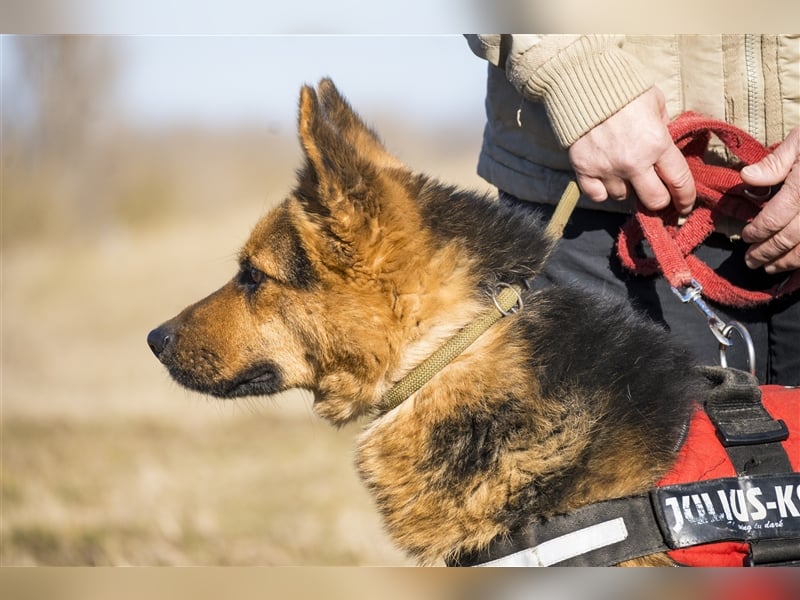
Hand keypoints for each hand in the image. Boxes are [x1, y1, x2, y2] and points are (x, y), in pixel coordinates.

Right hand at [568, 87, 695, 214]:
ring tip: (625, 172)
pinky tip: (606, 179)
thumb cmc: (623, 88)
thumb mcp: (655, 102)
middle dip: (659, 199)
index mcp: (657, 143)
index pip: (679, 182)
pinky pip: (597, 196)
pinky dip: (603, 191)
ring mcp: (607, 168)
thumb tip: (665, 149)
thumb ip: (663, 128)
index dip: (685, 198)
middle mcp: (633, 162)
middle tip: (657, 193)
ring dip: (628, 189)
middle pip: (653, 200)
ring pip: (623, 197)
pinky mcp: (584, 169)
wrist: (581, 82)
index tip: (685, 207)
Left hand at [741, 126, 799, 272]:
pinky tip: (798, 263)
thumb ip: (776, 162)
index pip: (774, 218)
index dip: (757, 232)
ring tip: (771, 267)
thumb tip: (747, 177)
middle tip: (751, 261)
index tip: (746, 237)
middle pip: (789, 238)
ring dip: (788, 262)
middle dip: (767, 252)